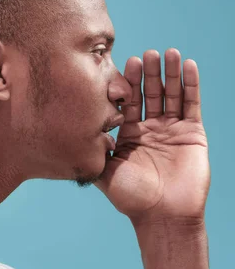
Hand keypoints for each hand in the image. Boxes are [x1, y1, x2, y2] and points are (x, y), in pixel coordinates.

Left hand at [94, 49, 209, 228]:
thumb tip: (76, 128)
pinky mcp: (192, 132)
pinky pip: (192, 103)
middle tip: (147, 54)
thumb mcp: (104, 172)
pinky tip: (187, 65)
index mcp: (129, 135)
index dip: (128, 83)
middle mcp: (150, 128)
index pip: (128, 102)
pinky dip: (190, 84)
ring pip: (171, 94)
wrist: (163, 216)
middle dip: (148, 73)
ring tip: (168, 52)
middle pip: (150, 93)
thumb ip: (93, 150)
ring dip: (170, 73)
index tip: (125, 63)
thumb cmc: (131, 198)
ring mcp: (172, 129)